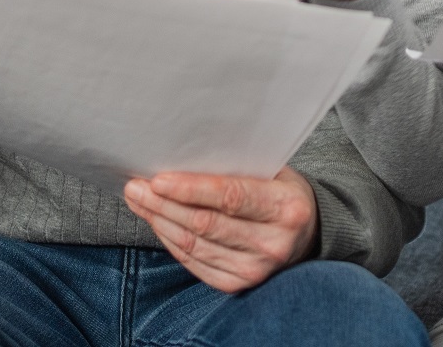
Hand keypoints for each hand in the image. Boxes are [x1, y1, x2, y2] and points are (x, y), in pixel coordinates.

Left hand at [123, 167, 319, 291]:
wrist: (307, 235)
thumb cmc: (282, 193)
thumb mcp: (273, 172)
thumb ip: (238, 166)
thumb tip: (182, 157)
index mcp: (286, 208)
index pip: (230, 197)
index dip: (190, 189)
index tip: (158, 179)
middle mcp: (272, 243)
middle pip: (205, 223)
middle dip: (163, 204)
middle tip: (135, 186)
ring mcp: (255, 270)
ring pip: (194, 245)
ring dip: (160, 221)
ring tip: (139, 201)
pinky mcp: (237, 285)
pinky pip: (194, 262)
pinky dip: (170, 241)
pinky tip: (157, 222)